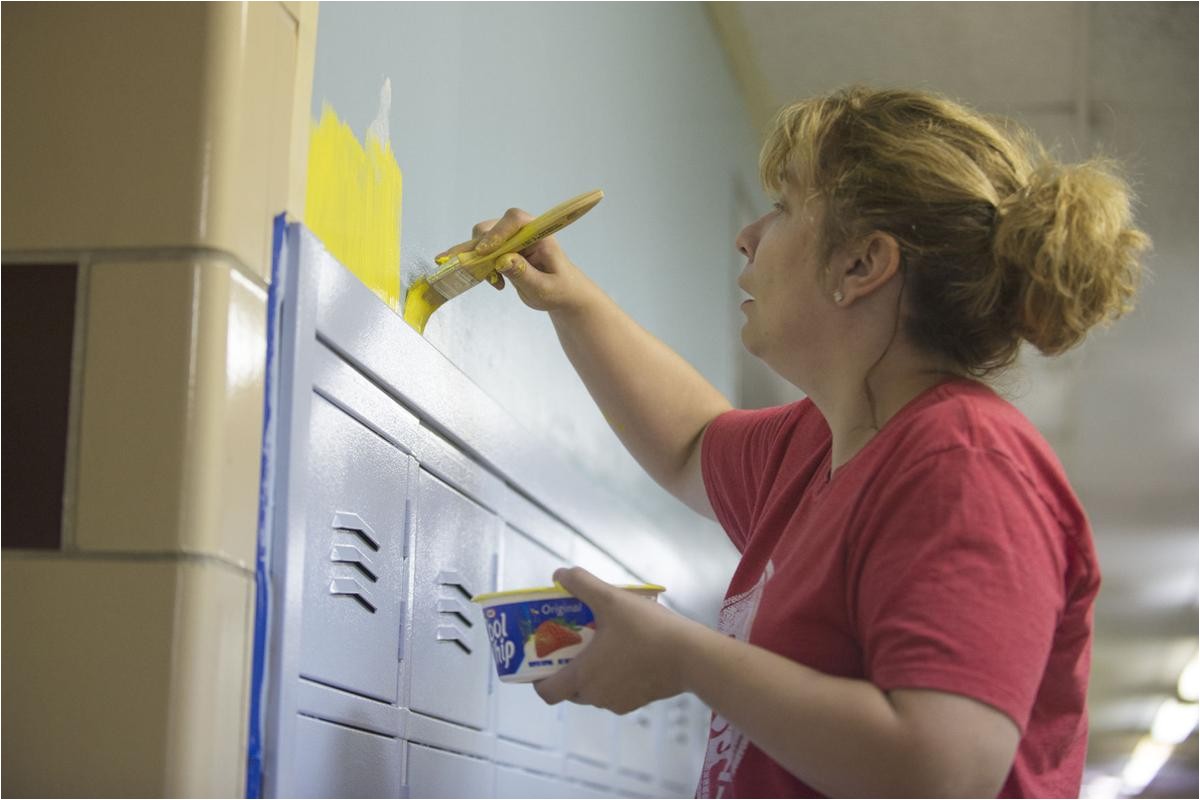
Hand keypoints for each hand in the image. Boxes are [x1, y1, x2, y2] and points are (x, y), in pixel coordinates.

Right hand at [434, 207, 599, 312]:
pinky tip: (495, 282)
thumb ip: (523, 273)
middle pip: (493, 226)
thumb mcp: (544, 288)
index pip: (516, 219)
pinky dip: (481, 266)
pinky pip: (484, 253)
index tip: (484, 252)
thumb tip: (502, 259)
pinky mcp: (504, 253)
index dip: (498, 232)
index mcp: (539, 234)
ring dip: (479, 258)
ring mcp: (512, 242)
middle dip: (482, 246)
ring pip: (483, 239)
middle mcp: (523, 233)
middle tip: (483, 270)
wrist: (564, 295)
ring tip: (493, 281)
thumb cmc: (561, 290)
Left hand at [533, 567, 693, 714]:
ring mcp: (619, 702)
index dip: (538, 677)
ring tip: (600, 642)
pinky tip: (626, 651)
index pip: (547, 692)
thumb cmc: (646, 629)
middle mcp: (596, 696)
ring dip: (591, 671)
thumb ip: (581, 584)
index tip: (542, 657)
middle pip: (569, 689)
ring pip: (593, 690)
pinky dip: (613, 676)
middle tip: (571, 641)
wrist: (692, 656)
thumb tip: (559, 575)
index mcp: (582, 677)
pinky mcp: (639, 702)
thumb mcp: (611, 598)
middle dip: (566, 667)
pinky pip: (615, 691)